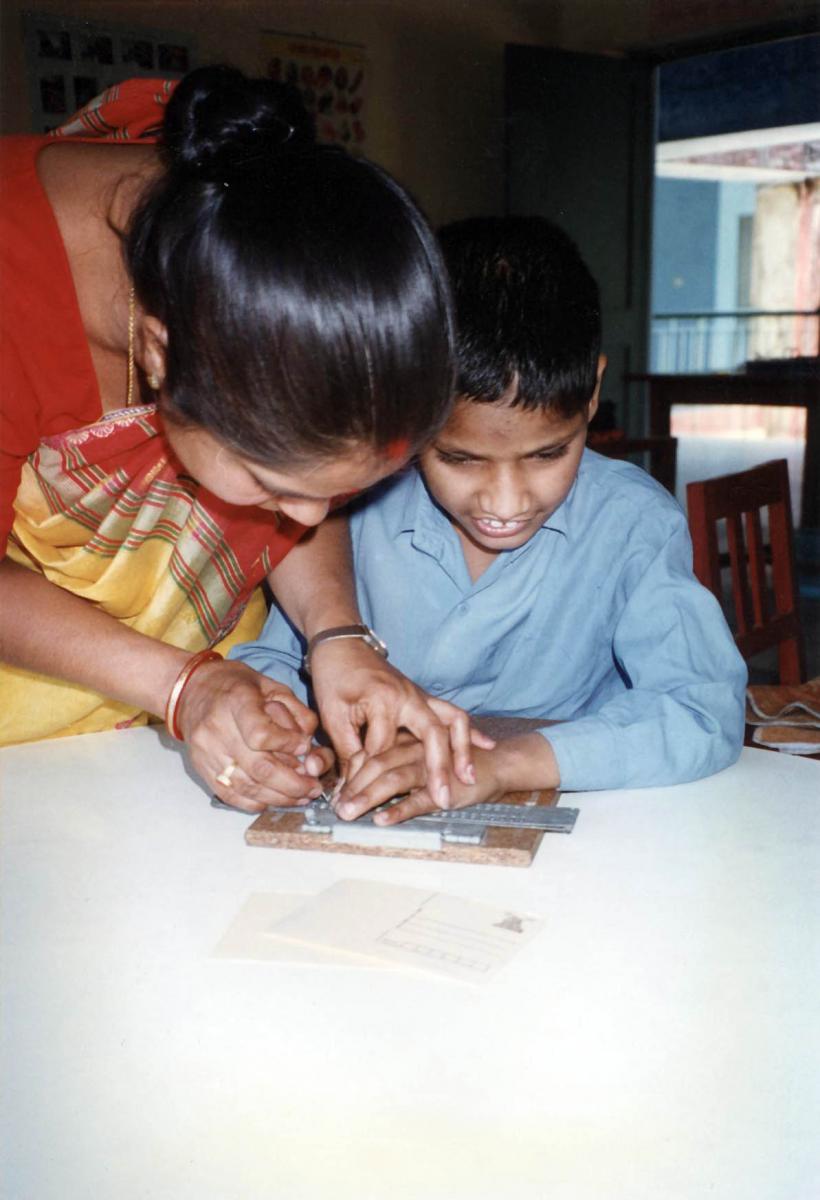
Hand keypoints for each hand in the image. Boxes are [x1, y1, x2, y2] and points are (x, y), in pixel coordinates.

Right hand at [177, 659, 333, 812]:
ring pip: (248, 788)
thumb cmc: (236, 686)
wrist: (192, 691)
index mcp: (236, 700)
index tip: (304, 746)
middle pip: (259, 768)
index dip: (287, 745)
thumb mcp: (272, 686)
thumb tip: (308, 747)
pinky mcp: (202, 769)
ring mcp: (207, 752)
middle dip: (293, 784)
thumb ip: (296, 713)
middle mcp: (217, 728)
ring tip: (301, 796)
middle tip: (313, 787)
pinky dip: (257, 803)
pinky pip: (231, 796)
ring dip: (280, 798)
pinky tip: (275, 798)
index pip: (261, 734)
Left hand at [308, 639, 494, 808]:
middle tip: (443, 798)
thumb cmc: (334, 676)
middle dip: (440, 768)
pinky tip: (486, 746)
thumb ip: (347, 749)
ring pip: (453, 720)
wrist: (342, 644)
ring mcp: (420, 695)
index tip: (366, 796)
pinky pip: (453, 713)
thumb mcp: (332, 714)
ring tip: (468, 778)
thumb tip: (354, 783)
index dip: (372, 774)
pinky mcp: (423, 697)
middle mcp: (409, 697)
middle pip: (433, 734)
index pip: (384, 748)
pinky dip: (469, 731)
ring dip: (462, 750)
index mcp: (384, 700)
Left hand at [335, 736, 505, 823]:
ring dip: (368, 796)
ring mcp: (432, 762)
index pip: (373, 749)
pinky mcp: (448, 783)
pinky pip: (420, 797)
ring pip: (395, 777)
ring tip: (349, 813)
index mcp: (408, 731)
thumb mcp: (421, 748)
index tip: (335, 794)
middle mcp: (417, 743)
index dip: (352, 772)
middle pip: (379, 763)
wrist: (502, 760)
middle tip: (335, 808)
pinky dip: (400, 808)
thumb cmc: (459, 755)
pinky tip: (382, 819)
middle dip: (355, 787)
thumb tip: (360, 776)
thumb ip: (395, 755)